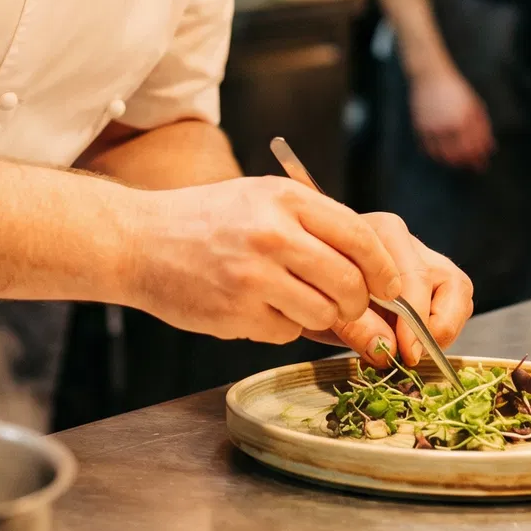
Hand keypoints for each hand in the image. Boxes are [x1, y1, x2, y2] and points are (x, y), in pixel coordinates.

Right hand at [126, 177, 467, 362]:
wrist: (139, 240)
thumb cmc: (206, 220)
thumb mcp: (260, 199)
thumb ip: (312, 226)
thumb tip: (370, 269)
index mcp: (286, 199)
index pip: (361, 236)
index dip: (384, 268)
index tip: (391, 286)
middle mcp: (273, 233)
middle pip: (349, 282)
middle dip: (359, 303)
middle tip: (351, 308)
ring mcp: (254, 275)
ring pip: (323, 313)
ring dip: (320, 318)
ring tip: (298, 305)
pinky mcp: (236, 311)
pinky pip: (285, 331)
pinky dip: (281, 326)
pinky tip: (257, 308)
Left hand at [327, 211, 472, 369]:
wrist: (310, 279)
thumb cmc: (317, 289)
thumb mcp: (325, 310)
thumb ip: (354, 328)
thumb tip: (389, 349)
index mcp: (380, 234)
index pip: (415, 278)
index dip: (416, 322)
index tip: (406, 353)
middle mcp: (406, 240)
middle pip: (446, 281)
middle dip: (432, 327)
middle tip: (410, 356)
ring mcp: (423, 256)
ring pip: (458, 289)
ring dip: (443, 326)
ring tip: (413, 349)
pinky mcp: (432, 276)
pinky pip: (455, 301)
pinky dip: (442, 326)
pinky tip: (414, 342)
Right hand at [409, 62, 493, 169]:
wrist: (431, 76)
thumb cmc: (456, 90)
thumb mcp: (474, 105)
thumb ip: (483, 127)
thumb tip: (490, 147)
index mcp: (465, 119)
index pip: (474, 147)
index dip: (478, 158)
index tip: (481, 164)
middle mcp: (448, 124)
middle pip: (458, 155)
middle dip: (466, 162)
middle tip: (470, 164)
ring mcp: (433, 126)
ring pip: (442, 155)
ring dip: (450, 161)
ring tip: (456, 161)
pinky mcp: (420, 126)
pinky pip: (427, 148)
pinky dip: (435, 154)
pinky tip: (441, 154)